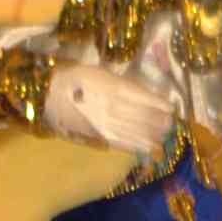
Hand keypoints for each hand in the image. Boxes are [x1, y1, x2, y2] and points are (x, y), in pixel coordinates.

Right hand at [42, 57, 173, 151]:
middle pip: (143, 116)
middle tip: (171, 123)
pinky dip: (139, 146)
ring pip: (136, 131)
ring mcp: (106, 124)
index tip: (171, 108)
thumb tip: (144, 95)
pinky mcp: (99, 137)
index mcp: (114, 88)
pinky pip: (123, 143)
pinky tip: (150, 147)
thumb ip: (123, 83)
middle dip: (160, 121)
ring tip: (164, 135)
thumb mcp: (102, 73)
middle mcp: (113, 107)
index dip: (159, 105)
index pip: (144, 99)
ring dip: (153, 134)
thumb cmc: (77, 79)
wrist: (51, 96)